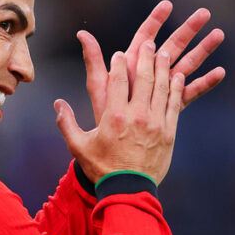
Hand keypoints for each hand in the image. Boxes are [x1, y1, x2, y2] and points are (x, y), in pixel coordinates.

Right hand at [54, 41, 183, 184]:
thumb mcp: (78, 147)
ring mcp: (155, 123)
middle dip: (146, 58)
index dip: (118, 64)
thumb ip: (66, 123)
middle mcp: (136, 115)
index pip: (117, 81)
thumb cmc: (101, 169)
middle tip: (149, 44)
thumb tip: (57, 104)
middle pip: (143, 78)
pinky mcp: (169, 132)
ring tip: (164, 54)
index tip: (119, 53)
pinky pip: (174, 104)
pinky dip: (175, 88)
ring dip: (163, 68)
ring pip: (161, 87)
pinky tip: (176, 76)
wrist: (128, 191)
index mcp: (114, 116)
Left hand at [80, 0, 224, 126]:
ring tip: (219, 34)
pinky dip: (204, 83)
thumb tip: (82, 33)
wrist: (114, 145)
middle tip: (205, 13)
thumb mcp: (98, 85)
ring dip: (203, 50)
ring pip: (186, 65)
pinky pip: (190, 92)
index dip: (156, 20)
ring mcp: (162, 89)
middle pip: (172, 46)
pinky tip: (219, 73)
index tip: (168, 4)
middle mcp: (150, 74)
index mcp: (133, 65)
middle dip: (188, 29)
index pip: (145, 36)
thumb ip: (94, 60)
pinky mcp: (172, 106)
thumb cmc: (103, 113)